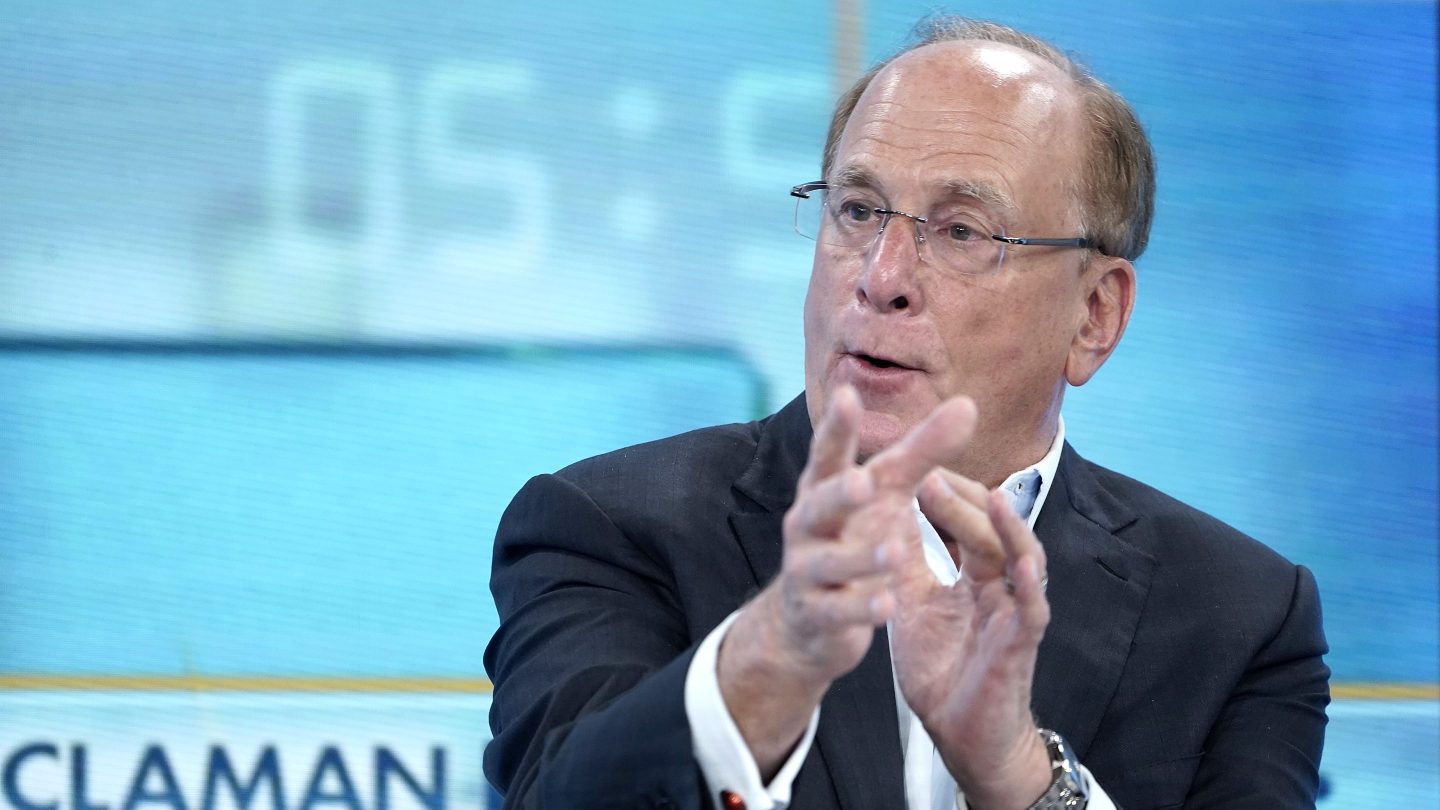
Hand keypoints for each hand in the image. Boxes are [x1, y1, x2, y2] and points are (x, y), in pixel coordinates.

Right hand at [717, 387, 977, 776]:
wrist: (804, 620)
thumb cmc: (851, 537)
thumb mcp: (886, 493)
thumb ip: (923, 451)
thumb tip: (969, 404)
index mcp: (824, 488)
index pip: (829, 453)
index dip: (837, 427)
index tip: (846, 394)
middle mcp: (807, 525)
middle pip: (819, 504)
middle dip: (840, 493)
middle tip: (865, 481)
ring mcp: (807, 570)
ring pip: (831, 562)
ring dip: (862, 557)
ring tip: (896, 551)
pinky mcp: (816, 614)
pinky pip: (836, 611)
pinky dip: (861, 609)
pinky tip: (888, 605)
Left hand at [890, 468, 1052, 808]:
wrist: (959, 735)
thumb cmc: (944, 669)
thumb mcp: (915, 604)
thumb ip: (909, 562)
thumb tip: (888, 513)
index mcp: (976, 575)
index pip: (968, 521)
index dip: (947, 494)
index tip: (915, 466)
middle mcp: (1000, 586)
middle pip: (992, 531)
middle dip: (965, 501)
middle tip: (931, 472)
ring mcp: (1014, 613)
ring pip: (1023, 560)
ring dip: (1008, 529)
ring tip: (992, 498)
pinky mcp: (1021, 647)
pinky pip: (1033, 612)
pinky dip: (1029, 588)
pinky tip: (1020, 566)